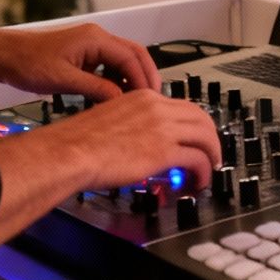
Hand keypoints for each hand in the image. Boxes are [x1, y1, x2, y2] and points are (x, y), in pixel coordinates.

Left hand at [0, 23, 160, 101]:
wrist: (4, 56)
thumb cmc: (27, 63)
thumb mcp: (63, 79)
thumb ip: (96, 88)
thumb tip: (120, 100)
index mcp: (95, 39)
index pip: (131, 57)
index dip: (143, 79)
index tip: (148, 99)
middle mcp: (98, 38)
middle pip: (134, 55)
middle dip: (145, 77)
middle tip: (152, 100)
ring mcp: (92, 46)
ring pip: (124, 61)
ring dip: (132, 80)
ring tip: (136, 102)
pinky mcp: (86, 56)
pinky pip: (110, 67)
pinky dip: (117, 81)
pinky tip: (115, 97)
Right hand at [48, 90, 220, 191]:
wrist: (68, 152)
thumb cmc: (77, 141)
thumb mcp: (111, 120)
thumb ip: (132, 125)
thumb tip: (141, 142)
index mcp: (143, 97)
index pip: (182, 106)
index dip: (194, 125)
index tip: (195, 138)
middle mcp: (157, 108)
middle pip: (201, 118)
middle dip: (210, 139)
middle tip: (210, 155)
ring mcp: (162, 128)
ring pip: (205, 137)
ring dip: (211, 156)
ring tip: (207, 172)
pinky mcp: (163, 151)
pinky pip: (198, 159)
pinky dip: (203, 172)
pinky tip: (196, 182)